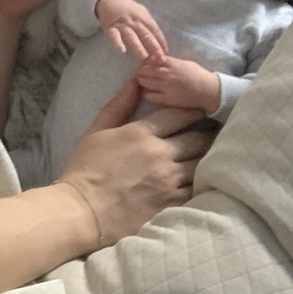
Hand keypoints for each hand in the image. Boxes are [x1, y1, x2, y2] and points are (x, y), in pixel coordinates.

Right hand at [59, 79, 213, 248]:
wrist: (83, 212)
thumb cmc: (85, 169)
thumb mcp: (96, 131)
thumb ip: (119, 105)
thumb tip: (136, 81)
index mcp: (142, 133)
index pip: (180, 114)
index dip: (193, 110)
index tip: (198, 111)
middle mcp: (161, 154)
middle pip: (199, 138)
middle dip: (206, 133)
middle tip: (211, 132)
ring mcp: (170, 181)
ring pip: (203, 164)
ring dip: (207, 158)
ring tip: (210, 157)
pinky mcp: (173, 204)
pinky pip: (198, 189)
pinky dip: (201, 183)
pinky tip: (201, 181)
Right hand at [95, 0, 166, 58]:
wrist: (111, 0)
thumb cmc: (130, 9)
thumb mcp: (142, 13)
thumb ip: (150, 26)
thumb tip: (160, 42)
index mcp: (144, 18)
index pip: (155, 31)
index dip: (162, 42)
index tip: (166, 54)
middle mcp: (135, 21)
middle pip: (146, 35)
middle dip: (154, 47)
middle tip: (160, 59)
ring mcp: (123, 25)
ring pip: (132, 36)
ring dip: (138, 46)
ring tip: (144, 56)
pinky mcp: (111, 28)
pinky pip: (115, 36)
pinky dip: (118, 43)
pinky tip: (122, 51)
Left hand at [136, 55, 220, 114]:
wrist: (209, 90)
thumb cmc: (199, 75)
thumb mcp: (185, 63)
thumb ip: (171, 62)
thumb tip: (159, 59)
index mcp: (173, 64)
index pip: (152, 60)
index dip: (144, 62)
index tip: (142, 63)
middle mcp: (168, 74)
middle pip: (146, 70)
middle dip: (139, 71)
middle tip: (137, 73)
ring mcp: (167, 87)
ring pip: (146, 82)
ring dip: (141, 81)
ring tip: (140, 81)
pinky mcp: (168, 99)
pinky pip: (152, 96)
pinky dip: (147, 93)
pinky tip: (147, 93)